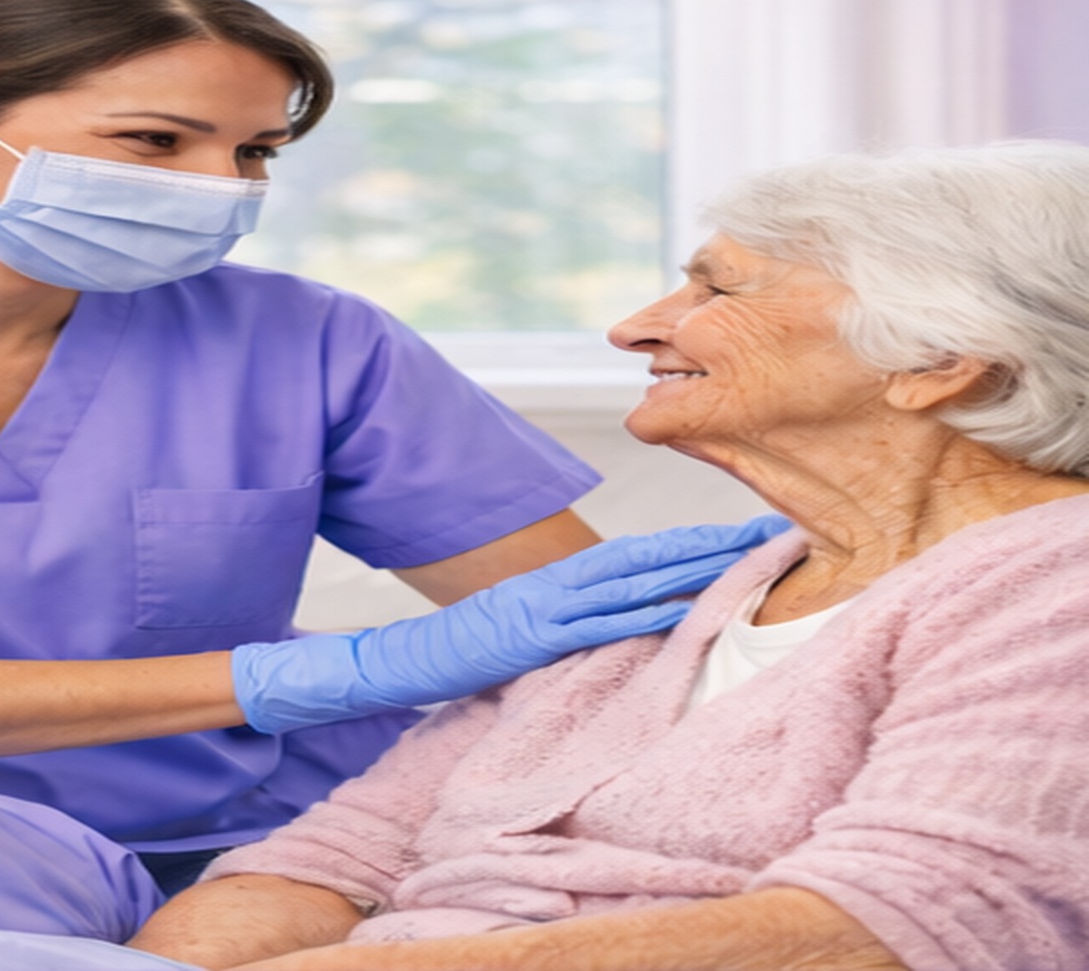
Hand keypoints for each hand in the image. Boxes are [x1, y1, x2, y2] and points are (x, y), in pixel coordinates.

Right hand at [233, 514, 789, 732]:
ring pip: (635, 580)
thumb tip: (623, 616)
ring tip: (746, 559)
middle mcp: (564, 583)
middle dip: (712, 544)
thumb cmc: (475, 645)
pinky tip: (682, 606)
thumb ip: (575, 615)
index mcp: (565, 578)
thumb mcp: (532, 622)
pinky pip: (599, 621)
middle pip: (651, 555)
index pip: (641, 554)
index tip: (744, 536)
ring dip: (693, 568)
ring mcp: (551, 605)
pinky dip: (643, 613)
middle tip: (772, 532)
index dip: (695, 543)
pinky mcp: (537, 634)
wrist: (416, 656)